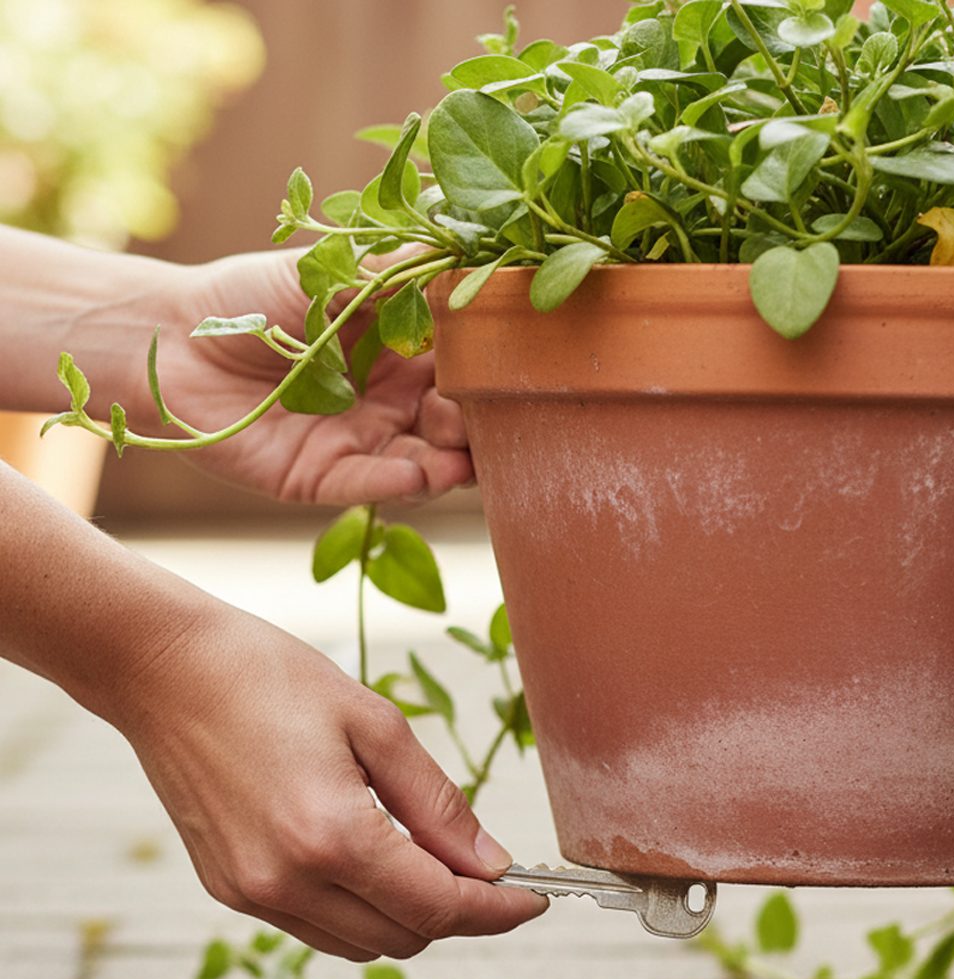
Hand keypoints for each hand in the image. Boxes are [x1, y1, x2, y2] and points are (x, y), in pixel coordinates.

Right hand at [117, 596, 545, 959]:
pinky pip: (318, 928)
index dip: (498, 912)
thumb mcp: (376, 724)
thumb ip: (438, 803)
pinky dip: (361, 910)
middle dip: (460, 911)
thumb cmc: (270, 677)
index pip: (440, 907)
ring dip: (410, 915)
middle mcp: (287, 882)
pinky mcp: (229, 890)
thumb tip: (491, 863)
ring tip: (429, 857)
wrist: (164, 669)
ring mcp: (252, 894)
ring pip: (364, 944)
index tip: (534, 901)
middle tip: (486, 866)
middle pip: (407, 937)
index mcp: (331, 836)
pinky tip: (373, 859)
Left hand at [141, 249, 472, 505]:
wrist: (168, 340)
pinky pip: (372, 485)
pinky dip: (400, 482)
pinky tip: (421, 473)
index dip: (487, 370)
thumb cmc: (247, 298)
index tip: (514, 364)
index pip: (460, 369)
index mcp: (398, 353)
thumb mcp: (329, 269)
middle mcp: (388, 403)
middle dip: (476, 423)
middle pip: (453, 423)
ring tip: (467, 456)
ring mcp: (360, 443)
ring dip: (452, 462)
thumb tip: (468, 246)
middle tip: (492, 414)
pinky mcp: (323, 478)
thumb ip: (397, 268)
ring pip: (426, 462)